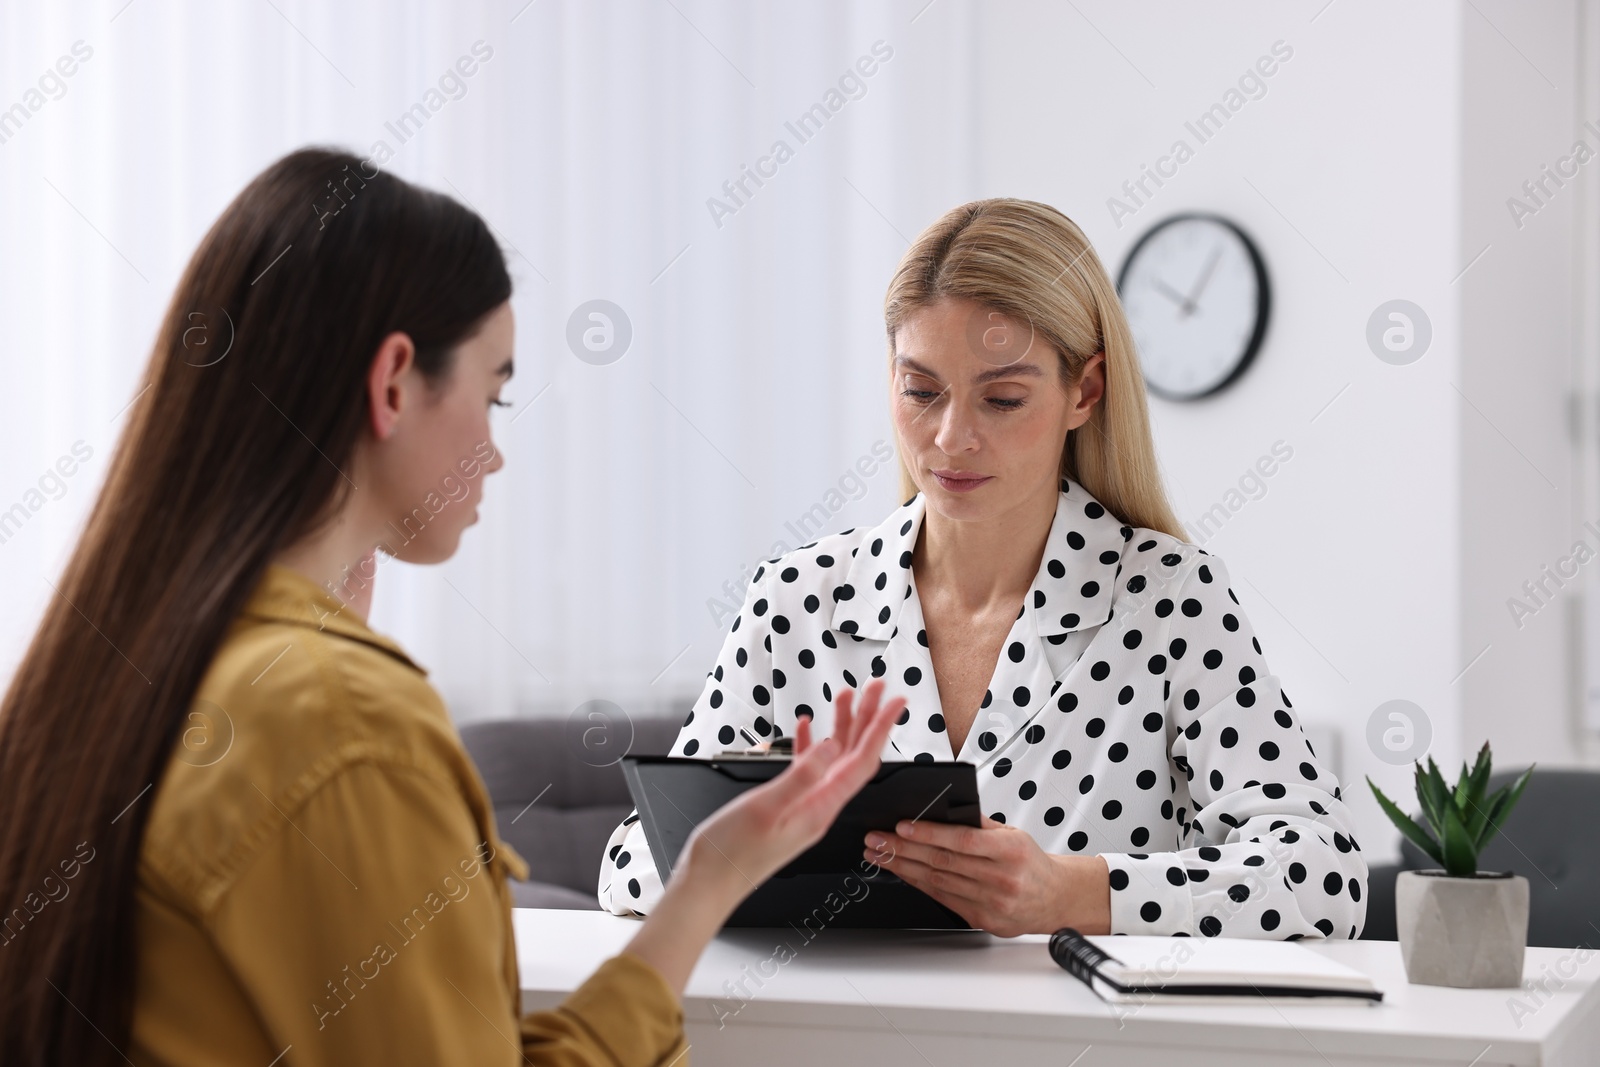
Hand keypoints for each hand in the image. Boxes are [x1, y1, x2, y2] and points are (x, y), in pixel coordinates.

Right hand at [674, 680, 906, 911]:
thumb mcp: (767, 808)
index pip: (863, 760)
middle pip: (854, 755)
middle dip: (867, 718)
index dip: (881, 728)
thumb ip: (802, 775)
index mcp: (820, 808)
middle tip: (874, 687)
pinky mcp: (786, 807)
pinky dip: (809, 744)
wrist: (709, 883)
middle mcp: (819, 807)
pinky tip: (806, 728)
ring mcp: (804, 807)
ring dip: (841, 726)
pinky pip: (807, 769)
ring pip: (833, 758)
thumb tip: (833, 747)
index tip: (894, 702)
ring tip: (846, 697)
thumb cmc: (732, 854)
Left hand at [863, 816, 1110, 936]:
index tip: (902, 827)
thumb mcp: (1014, 834)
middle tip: (876, 839)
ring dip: (903, 868)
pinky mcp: (982, 919)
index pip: (963, 841)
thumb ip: (979, 824)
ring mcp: (991, 902)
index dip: (929, 834)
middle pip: (943, 862)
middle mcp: (1002, 879)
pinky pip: (943, 899)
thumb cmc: (1032, 863)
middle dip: (903, 850)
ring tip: (880, 855)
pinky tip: (902, 873)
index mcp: (1011, 851)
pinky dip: (919, 884)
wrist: (1056, 899)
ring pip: (938, 882)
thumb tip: (942, 810)